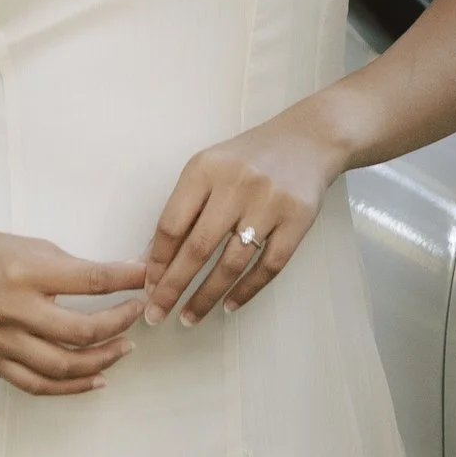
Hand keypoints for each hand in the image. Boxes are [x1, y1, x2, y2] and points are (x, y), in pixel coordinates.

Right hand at [0, 227, 145, 395]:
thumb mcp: (25, 245)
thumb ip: (67, 266)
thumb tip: (116, 278)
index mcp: (23, 272)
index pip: (89, 280)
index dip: (125, 280)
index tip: (147, 276)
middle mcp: (12, 311)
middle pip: (81, 330)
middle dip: (120, 322)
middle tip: (139, 311)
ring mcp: (1, 342)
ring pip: (64, 366)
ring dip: (103, 359)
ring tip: (126, 346)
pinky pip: (38, 384)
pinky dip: (72, 387)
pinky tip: (98, 379)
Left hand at [142, 113, 344, 326]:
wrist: (308, 140)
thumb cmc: (249, 158)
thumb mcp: (210, 168)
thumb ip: (183, 208)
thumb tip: (152, 259)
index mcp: (206, 168)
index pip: (173, 223)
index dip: (157, 261)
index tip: (147, 287)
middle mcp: (237, 184)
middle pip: (198, 247)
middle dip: (173, 287)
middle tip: (158, 314)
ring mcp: (270, 202)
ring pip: (232, 262)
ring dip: (207, 296)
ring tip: (190, 317)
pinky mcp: (298, 219)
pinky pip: (268, 265)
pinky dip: (247, 290)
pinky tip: (229, 305)